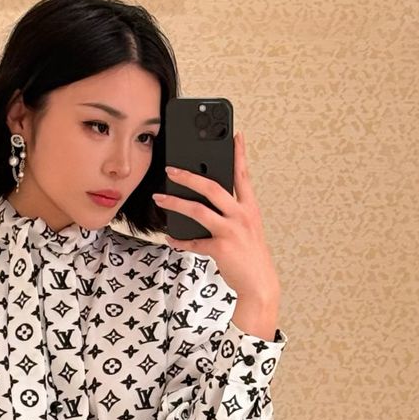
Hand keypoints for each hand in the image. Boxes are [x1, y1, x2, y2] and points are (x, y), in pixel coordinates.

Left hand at [151, 131, 280, 301]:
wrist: (259, 284)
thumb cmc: (251, 256)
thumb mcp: (247, 229)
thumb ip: (231, 214)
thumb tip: (207, 204)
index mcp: (249, 208)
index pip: (243, 175)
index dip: (238, 154)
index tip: (235, 135)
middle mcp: (241, 215)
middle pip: (212, 187)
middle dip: (189, 176)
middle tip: (171, 170)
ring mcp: (231, 231)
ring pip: (198, 210)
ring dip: (175, 203)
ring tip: (159, 198)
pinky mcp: (220, 247)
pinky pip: (194, 241)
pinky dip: (180, 240)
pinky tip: (171, 237)